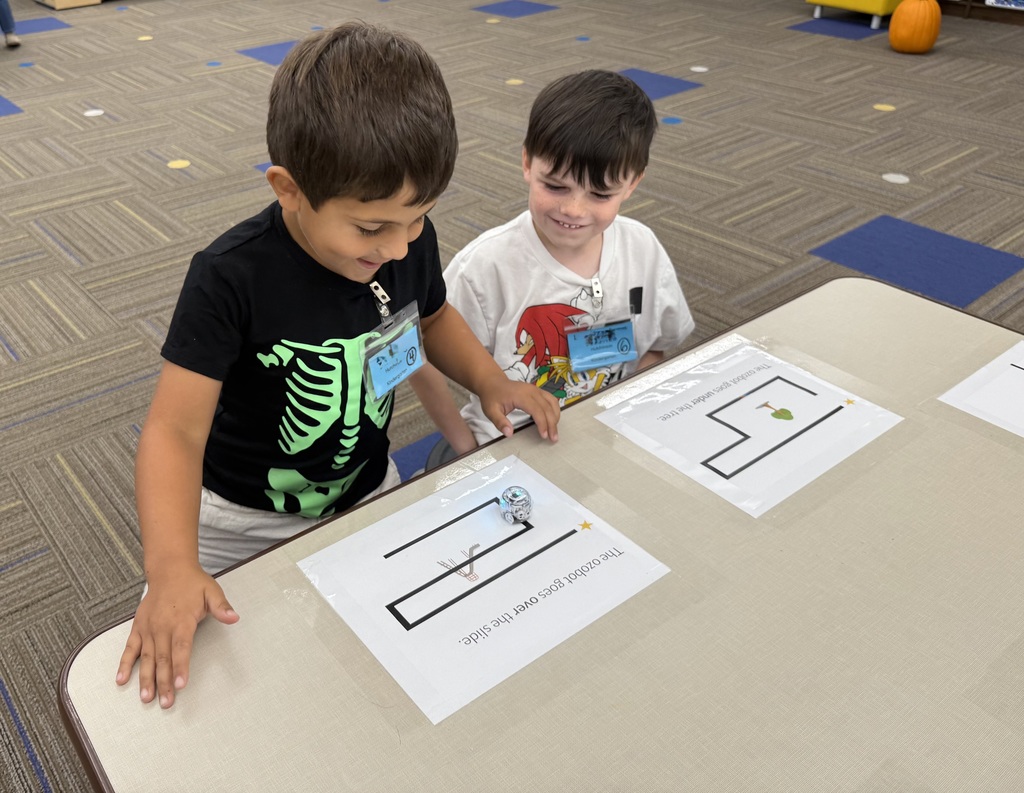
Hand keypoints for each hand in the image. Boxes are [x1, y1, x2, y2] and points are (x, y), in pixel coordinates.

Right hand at [116, 562, 238, 708]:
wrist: (169, 570)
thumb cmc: (192, 583)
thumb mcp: (212, 591)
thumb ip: (221, 607)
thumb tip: (234, 618)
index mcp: (181, 620)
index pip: (181, 648)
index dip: (181, 667)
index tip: (181, 684)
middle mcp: (162, 626)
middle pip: (163, 658)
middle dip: (164, 682)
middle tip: (166, 702)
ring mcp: (148, 628)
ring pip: (146, 658)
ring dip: (145, 679)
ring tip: (146, 698)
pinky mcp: (138, 627)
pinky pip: (129, 648)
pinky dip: (124, 664)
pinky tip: (120, 679)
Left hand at [479, 377, 559, 441]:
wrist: (492, 383)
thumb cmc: (492, 397)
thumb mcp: (491, 411)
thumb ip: (500, 422)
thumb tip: (509, 433)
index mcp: (521, 396)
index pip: (537, 410)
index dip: (542, 424)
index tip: (544, 436)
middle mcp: (531, 391)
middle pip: (547, 408)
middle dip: (552, 424)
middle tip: (553, 438)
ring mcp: (536, 389)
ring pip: (552, 403)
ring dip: (556, 417)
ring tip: (554, 431)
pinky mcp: (537, 390)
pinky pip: (551, 399)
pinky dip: (554, 410)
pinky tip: (553, 420)